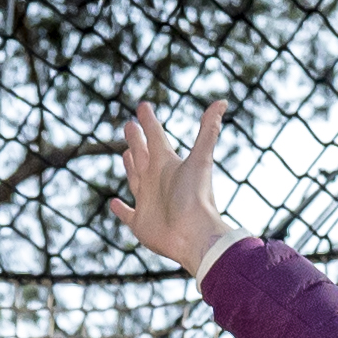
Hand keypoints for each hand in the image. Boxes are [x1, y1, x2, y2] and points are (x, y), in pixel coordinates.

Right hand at [112, 101, 233, 276]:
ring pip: (135, 179)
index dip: (149, 121)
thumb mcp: (200, 159)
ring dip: (130, 166)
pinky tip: (114, 203)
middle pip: (143, 155)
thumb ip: (208, 131)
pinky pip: (127, 214)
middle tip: (129, 125)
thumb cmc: (196, 198)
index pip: (156, 137)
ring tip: (127, 155)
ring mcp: (148, 202)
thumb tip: (223, 101)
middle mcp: (157, 181)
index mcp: (168, 164)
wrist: (195, 236)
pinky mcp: (141, 223)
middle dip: (136, 140)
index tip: (143, 106)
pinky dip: (121, 210)